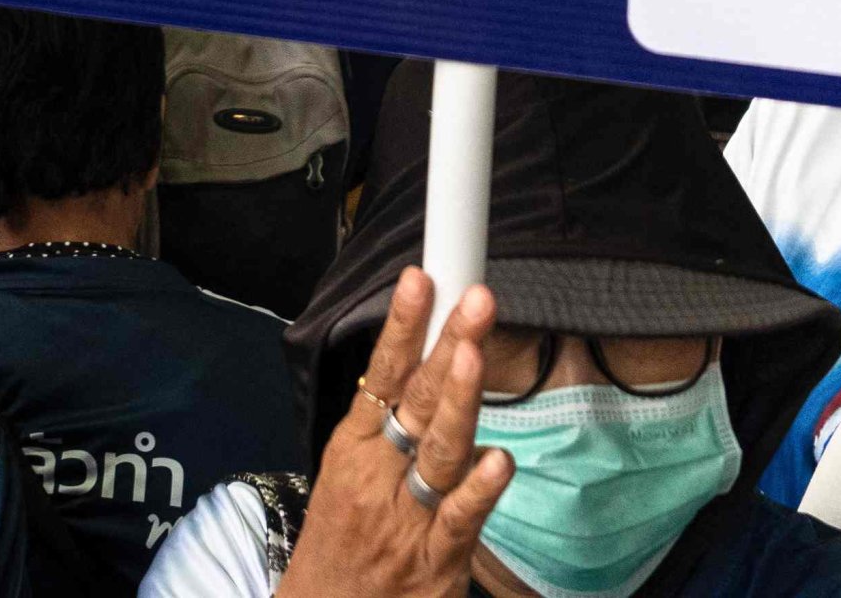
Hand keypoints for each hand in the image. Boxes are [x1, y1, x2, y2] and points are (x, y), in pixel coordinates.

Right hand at [284, 270, 512, 597]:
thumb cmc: (340, 541)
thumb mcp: (347, 474)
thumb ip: (386, 424)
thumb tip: (424, 363)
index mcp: (354, 449)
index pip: (382, 375)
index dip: (403, 326)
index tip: (421, 277)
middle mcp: (380, 477)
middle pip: (418, 402)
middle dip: (448, 345)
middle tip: (475, 298)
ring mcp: (410, 519)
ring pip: (440, 452)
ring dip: (460, 402)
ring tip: (474, 355)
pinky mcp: (437, 563)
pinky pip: (461, 521)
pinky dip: (480, 490)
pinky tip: (500, 460)